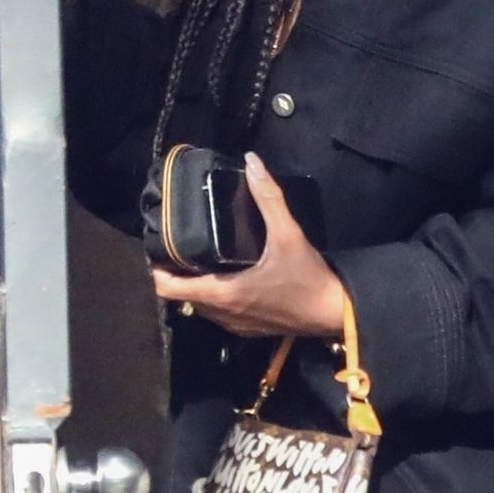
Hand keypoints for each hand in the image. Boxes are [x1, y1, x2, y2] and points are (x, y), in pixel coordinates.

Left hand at [150, 152, 346, 338]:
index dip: (156, 270)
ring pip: (200, 307)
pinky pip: (219, 315)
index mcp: (222, 294)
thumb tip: (252, 161)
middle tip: (178, 246)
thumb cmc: (309, 277)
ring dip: (195, 287)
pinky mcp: (249, 331)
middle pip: (181, 297)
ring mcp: (235, 326)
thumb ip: (268, 197)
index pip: (168, 289)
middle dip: (176, 275)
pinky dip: (214, 298)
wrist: (336, 312)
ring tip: (200, 258)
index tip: (158, 248)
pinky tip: (227, 277)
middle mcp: (222, 314)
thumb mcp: (288, 234)